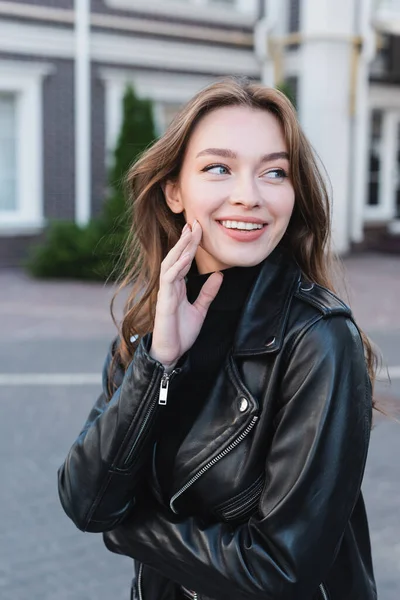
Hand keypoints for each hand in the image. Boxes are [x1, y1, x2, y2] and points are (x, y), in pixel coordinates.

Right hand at [150, 220, 222, 367]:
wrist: (171, 353)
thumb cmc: (181, 332)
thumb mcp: (200, 309)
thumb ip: (208, 293)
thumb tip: (219, 275)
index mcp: (177, 286)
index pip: (183, 260)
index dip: (190, 244)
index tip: (198, 228)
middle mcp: (170, 286)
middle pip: (176, 257)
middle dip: (185, 240)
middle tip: (194, 222)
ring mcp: (166, 293)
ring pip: (170, 263)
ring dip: (180, 248)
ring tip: (190, 234)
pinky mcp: (164, 301)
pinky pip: (169, 279)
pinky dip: (177, 266)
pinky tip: (186, 256)